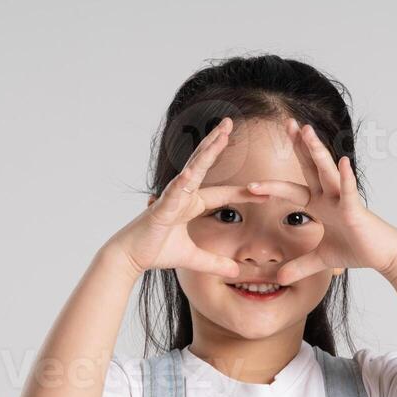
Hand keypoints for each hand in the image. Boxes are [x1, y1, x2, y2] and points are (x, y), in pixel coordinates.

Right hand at [110, 117, 262, 278]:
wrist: (130, 257)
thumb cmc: (156, 251)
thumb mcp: (193, 259)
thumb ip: (214, 263)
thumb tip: (234, 272)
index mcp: (191, 203)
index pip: (222, 194)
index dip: (244, 192)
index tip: (265, 190)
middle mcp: (182, 195)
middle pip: (203, 165)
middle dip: (217, 143)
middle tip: (230, 123)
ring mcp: (171, 198)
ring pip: (192, 169)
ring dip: (206, 151)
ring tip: (220, 134)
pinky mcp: (161, 208)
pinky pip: (174, 192)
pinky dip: (183, 181)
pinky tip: (192, 171)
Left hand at [250, 118, 396, 285]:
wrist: (384, 256)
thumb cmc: (356, 250)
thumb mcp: (321, 260)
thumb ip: (300, 266)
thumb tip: (280, 279)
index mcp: (320, 204)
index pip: (292, 189)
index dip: (272, 186)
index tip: (250, 184)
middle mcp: (330, 196)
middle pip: (311, 167)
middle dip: (299, 145)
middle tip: (287, 123)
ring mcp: (343, 200)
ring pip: (326, 172)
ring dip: (316, 152)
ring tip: (306, 132)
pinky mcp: (356, 210)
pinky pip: (349, 192)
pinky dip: (345, 178)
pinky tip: (342, 162)